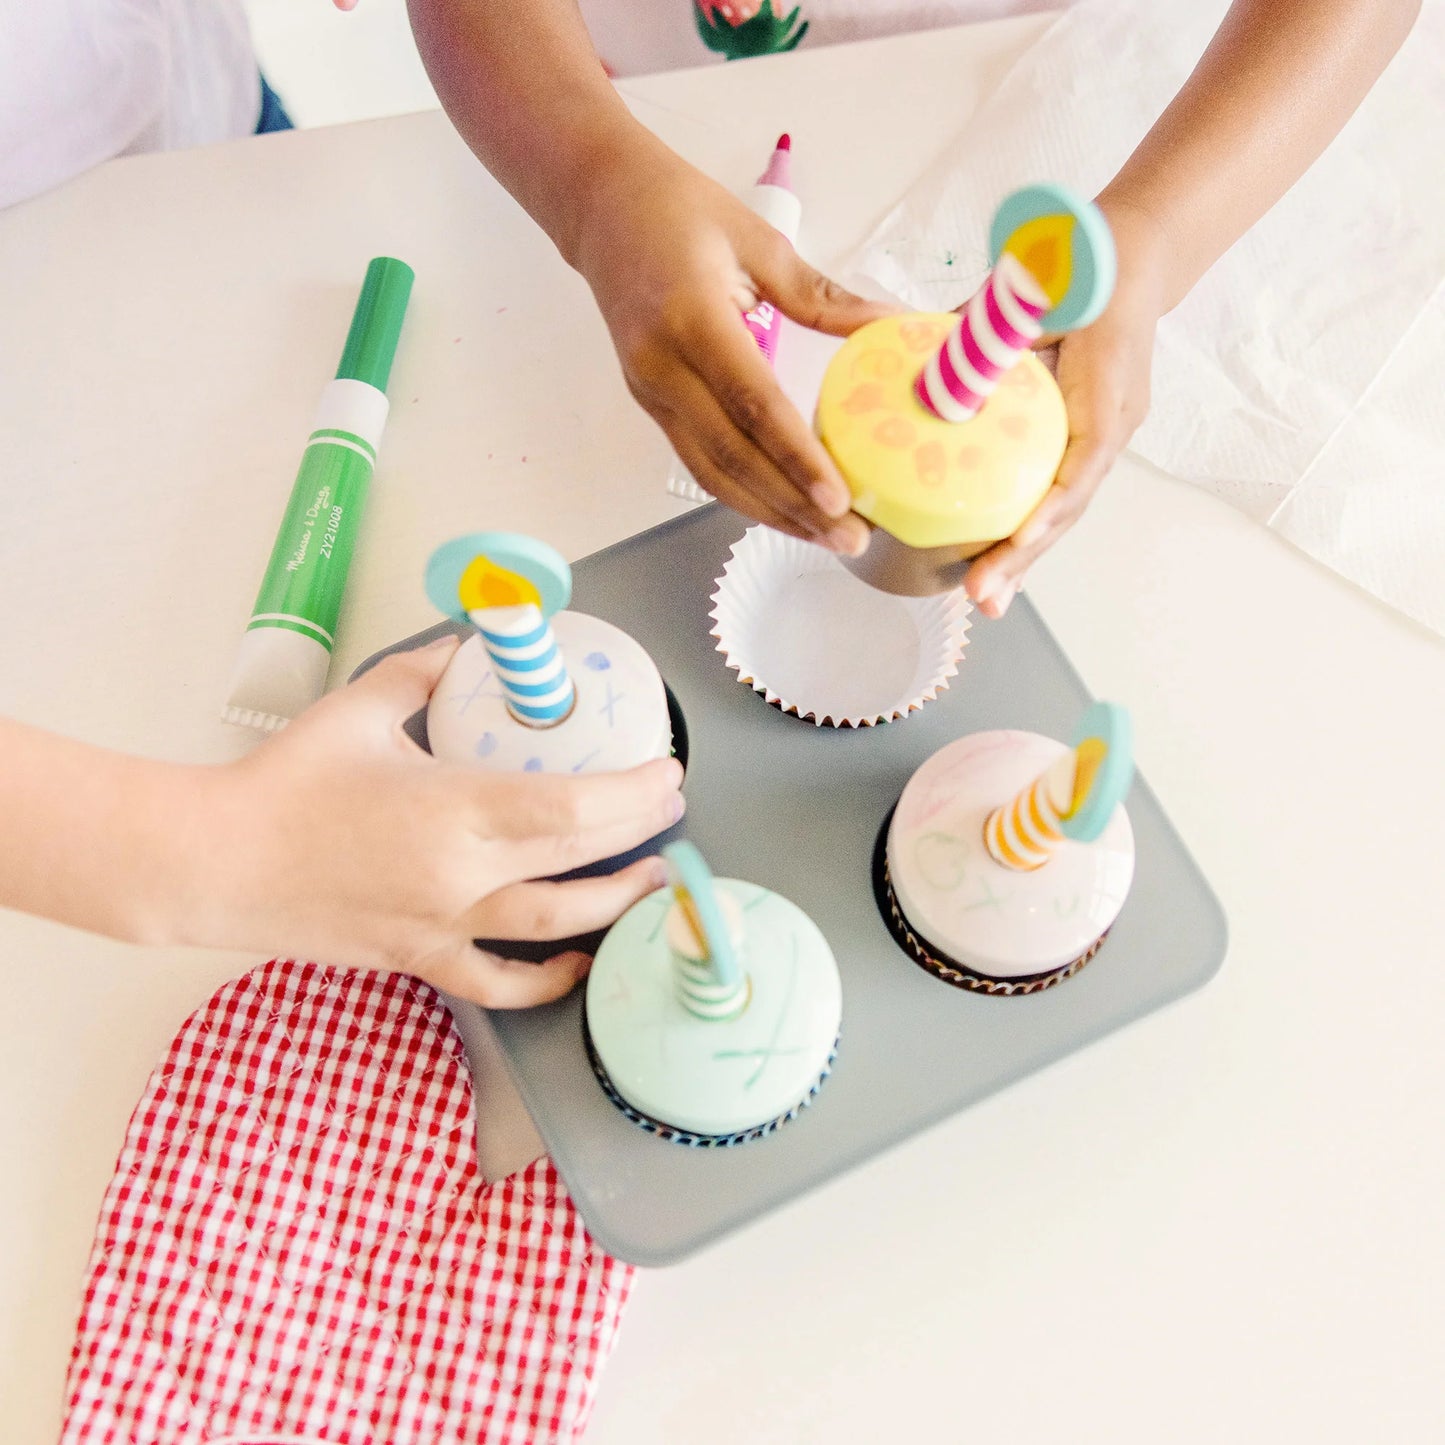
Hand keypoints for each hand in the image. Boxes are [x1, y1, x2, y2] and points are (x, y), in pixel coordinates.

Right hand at [196, 638, 683, 1005]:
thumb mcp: (362, 707)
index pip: (573, 806)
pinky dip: (545, 979)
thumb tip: (472, 644)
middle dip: (639, 834)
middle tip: (671, 809)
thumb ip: (427, 670)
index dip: (633, 794)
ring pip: (553, 927)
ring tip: (649, 881)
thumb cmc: (283, 784)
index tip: (667, 772)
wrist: (215, 864)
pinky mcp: (420, 958)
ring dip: (612, 905)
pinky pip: (497, 983)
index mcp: (455, 809)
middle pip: (578, 861)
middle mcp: (461, 876)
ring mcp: (443, 926)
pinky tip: (576, 965)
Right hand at [571, 144, 890, 552]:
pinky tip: (785, 510)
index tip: (839, 497)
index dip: (797, 458)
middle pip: (733, 457)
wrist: (600, 206)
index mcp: (692, 318)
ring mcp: (651, 391)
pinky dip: (744, 493)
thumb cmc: (678, 210)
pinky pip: (700, 461)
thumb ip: (822, 296)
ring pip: (712, 473)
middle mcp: (663, 366)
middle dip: (794, 506)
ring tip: (825, 536)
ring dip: (771, 513)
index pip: (752, 405)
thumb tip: (890, 322)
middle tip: (850, 537)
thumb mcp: (759, 241)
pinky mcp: (650, 403)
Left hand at [964, 202, 1169, 617]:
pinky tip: (994, 560)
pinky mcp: (1079, 439)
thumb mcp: (1031, 294)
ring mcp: (1096, 438)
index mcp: (1104, 396)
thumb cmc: (1078, 269)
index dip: (1047, 511)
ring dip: (1024, 557)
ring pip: (1060, 510)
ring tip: (985, 600)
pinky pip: (1051, 492)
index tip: (1015, 543)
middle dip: (1024, 558)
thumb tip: (921, 369)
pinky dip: (1025, 528)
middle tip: (983, 599)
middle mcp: (1106, 428)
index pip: (1080, 468)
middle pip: (1066, 508)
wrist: (1123, 254)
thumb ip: (984, 332)